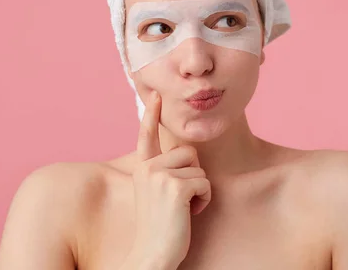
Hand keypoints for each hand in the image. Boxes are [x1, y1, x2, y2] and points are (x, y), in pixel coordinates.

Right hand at [122, 90, 211, 269]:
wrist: (152, 255)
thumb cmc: (160, 228)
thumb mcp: (156, 194)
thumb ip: (164, 172)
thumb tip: (185, 155)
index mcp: (142, 169)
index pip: (147, 135)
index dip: (152, 114)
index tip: (155, 94)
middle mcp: (147, 168)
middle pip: (189, 152)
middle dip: (193, 175)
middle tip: (179, 200)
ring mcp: (160, 176)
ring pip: (199, 168)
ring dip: (199, 189)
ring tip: (183, 208)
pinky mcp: (175, 187)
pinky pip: (205, 183)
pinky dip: (204, 199)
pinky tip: (189, 214)